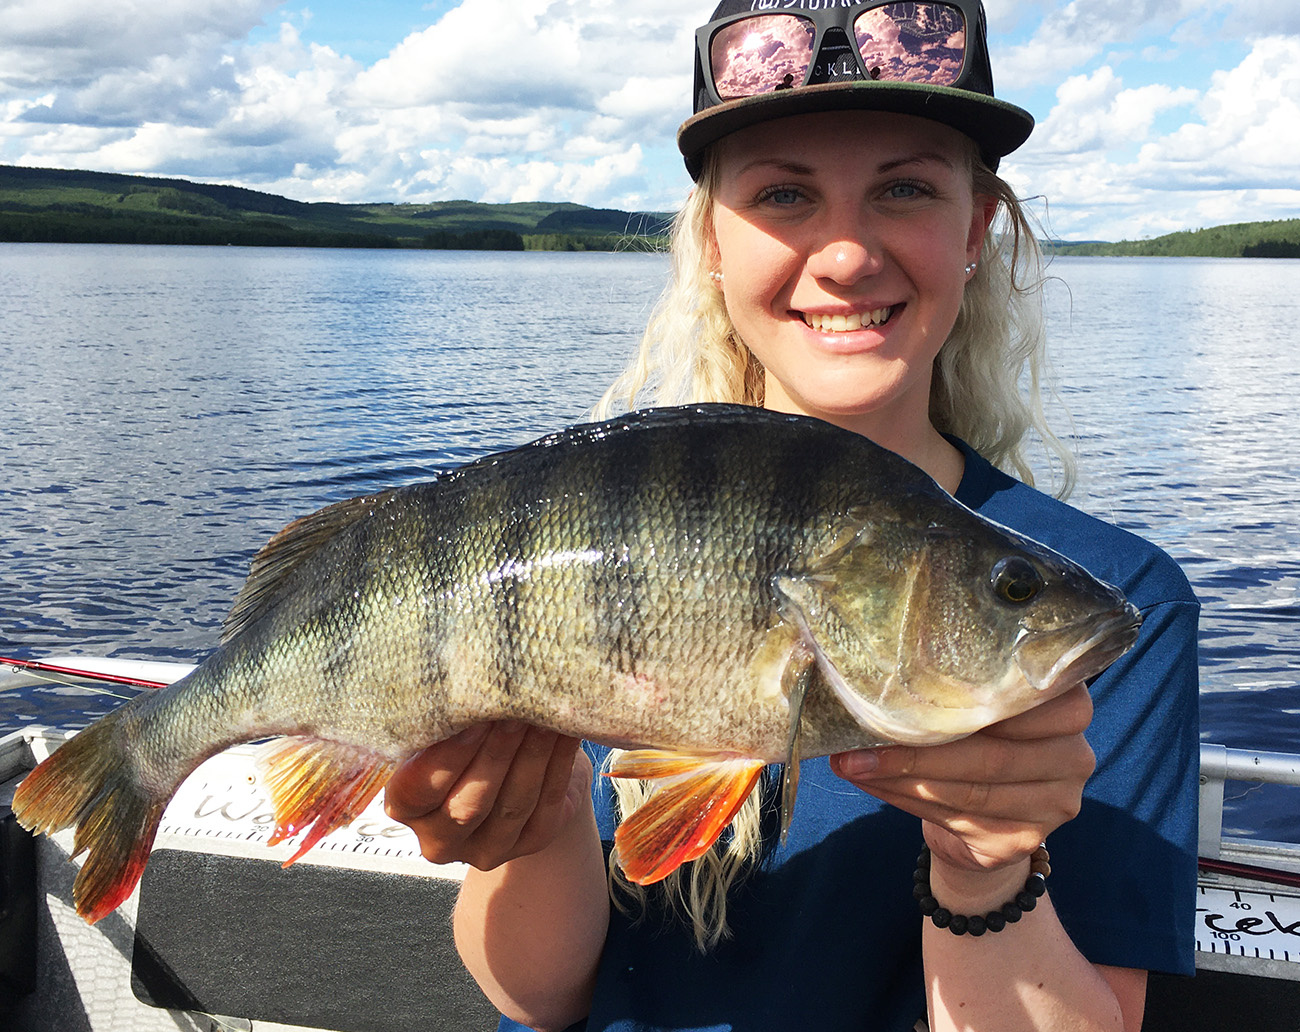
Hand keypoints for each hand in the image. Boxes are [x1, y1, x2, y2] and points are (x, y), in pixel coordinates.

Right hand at [384, 722, 592, 870]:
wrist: (511, 759)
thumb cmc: (465, 733)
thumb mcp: (442, 725)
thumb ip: (441, 716)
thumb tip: (463, 684)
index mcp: (405, 807)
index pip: (418, 790)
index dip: (447, 757)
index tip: (472, 721)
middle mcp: (440, 839)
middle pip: (468, 804)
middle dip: (495, 754)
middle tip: (514, 711)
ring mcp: (487, 848)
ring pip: (513, 804)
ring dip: (532, 755)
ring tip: (544, 716)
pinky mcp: (531, 841)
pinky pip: (547, 804)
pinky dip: (558, 764)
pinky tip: (564, 732)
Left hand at [829, 684, 1094, 873]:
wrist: (983, 821)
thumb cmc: (973, 743)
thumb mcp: (971, 709)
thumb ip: (948, 694)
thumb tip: (872, 681)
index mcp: (1067, 702)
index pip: (1012, 697)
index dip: (950, 698)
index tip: (893, 693)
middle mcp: (1075, 753)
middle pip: (988, 751)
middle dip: (913, 749)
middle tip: (852, 744)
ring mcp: (1057, 802)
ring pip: (969, 789)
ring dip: (901, 777)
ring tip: (852, 763)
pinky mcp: (1026, 839)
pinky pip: (959, 819)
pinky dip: (906, 800)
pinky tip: (872, 784)